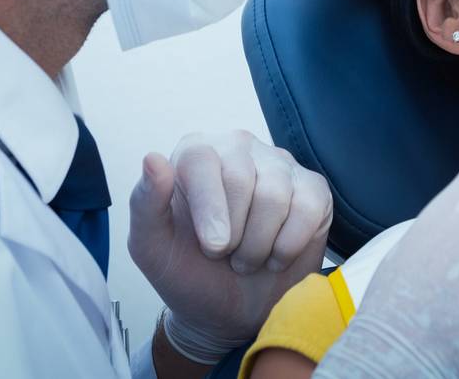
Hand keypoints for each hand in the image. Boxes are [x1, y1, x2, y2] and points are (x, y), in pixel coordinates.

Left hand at [128, 131, 330, 363]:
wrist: (230, 311)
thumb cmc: (189, 273)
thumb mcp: (152, 248)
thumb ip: (145, 204)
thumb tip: (152, 159)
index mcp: (195, 153)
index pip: (203, 161)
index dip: (210, 208)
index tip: (214, 247)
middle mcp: (238, 148)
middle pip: (242, 178)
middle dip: (234, 234)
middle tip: (226, 256)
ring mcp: (280, 165)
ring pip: (276, 196)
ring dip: (259, 245)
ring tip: (247, 258)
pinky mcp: (313, 188)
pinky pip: (309, 208)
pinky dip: (290, 245)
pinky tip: (276, 254)